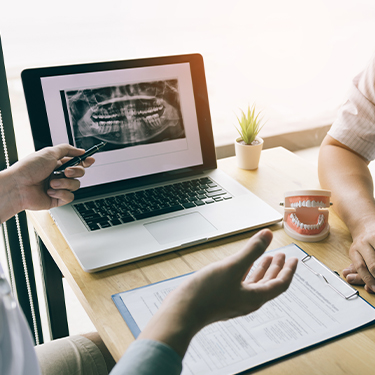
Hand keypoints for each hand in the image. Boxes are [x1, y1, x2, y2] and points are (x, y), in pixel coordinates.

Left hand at [8, 144, 93, 212]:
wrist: (18, 187)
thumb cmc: (28, 169)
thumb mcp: (49, 152)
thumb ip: (67, 149)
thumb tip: (80, 151)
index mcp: (56, 163)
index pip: (76, 161)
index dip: (85, 161)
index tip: (90, 160)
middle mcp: (58, 175)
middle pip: (79, 173)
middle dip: (75, 171)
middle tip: (66, 172)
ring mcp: (58, 187)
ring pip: (75, 185)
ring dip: (65, 183)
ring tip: (51, 183)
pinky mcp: (57, 199)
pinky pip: (70, 196)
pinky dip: (61, 193)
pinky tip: (50, 191)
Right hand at [138, 229, 297, 357]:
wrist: (182, 312)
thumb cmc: (206, 294)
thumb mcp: (232, 267)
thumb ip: (252, 251)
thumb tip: (267, 236)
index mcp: (255, 297)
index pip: (280, 284)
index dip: (289, 270)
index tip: (294, 259)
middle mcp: (247, 301)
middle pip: (269, 284)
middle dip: (277, 269)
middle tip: (282, 256)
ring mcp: (234, 300)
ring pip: (255, 284)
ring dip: (262, 270)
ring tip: (266, 258)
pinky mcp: (223, 298)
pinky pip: (242, 284)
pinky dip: (247, 272)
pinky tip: (242, 265)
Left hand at [342, 223, 374, 292]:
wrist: (366, 224)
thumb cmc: (364, 245)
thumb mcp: (357, 254)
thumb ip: (355, 268)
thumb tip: (347, 276)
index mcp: (354, 250)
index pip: (361, 267)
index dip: (368, 280)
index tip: (373, 289)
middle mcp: (363, 244)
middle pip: (372, 265)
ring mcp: (373, 237)